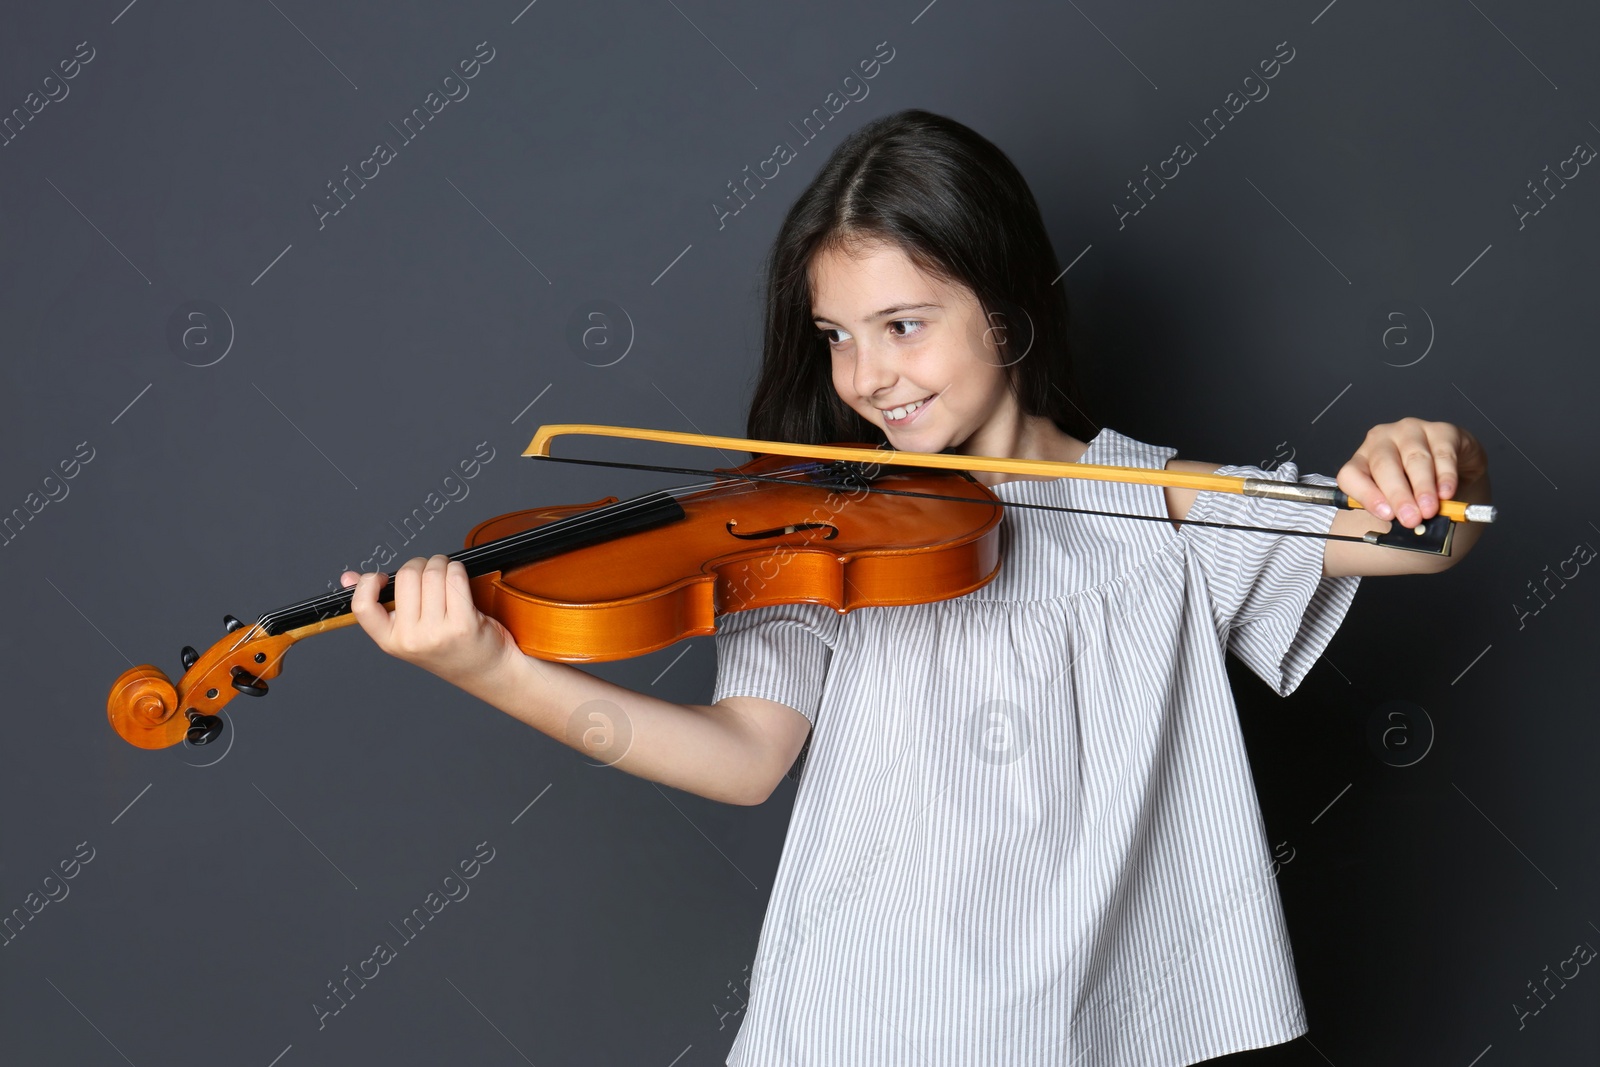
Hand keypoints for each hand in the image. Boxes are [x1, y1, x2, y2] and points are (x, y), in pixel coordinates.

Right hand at [341, 555, 521, 682]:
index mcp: (390, 641)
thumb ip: (380, 605)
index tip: (384, 578)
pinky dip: (457, 569)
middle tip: (430, 572)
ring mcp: (437, 633)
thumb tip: (348, 578)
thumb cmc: (448, 647)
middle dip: (420, 564)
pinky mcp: (463, 624)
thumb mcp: (408, 631)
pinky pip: (455, 577)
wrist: (487, 670)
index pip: (362, 606)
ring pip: (432, 572)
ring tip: (447, 576)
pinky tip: (459, 578)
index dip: (369, 582)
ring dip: (442, 564)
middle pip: (406, 576)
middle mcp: (411, 639)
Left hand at [1336, 417, 1488, 528]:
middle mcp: (1382, 440)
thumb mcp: (1400, 501)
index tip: (1385, 515)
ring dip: (1423, 488)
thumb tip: (1406, 525)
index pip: (1351, 474)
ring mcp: (1411, 431)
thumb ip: (1397, 512)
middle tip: (1411, 518)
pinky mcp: (1442, 430)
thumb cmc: (1417, 486)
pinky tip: (1446, 492)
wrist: (1456, 469)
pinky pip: (1443, 453)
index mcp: (1363, 459)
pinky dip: (1445, 476)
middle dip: (1398, 495)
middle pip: (1384, 466)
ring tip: (1430, 509)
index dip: (1366, 495)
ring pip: (1414, 459)